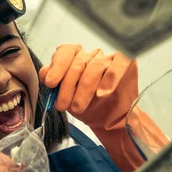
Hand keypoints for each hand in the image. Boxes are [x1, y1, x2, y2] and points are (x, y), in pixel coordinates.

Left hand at [39, 44, 168, 171]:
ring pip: (95, 67)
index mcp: (75, 57)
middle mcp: (91, 55)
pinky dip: (109, 80)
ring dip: (84, 90)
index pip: (65, 52)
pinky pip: (117, 67)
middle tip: (62, 105)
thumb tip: (45, 73)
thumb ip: (53, 81)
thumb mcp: (64, 95)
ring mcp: (109, 59)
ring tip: (78, 107)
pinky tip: (101, 93)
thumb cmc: (86, 105)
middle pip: (77, 62)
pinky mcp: (126, 65)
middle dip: (67, 86)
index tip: (51, 84)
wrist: (108, 120)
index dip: (57, 66)